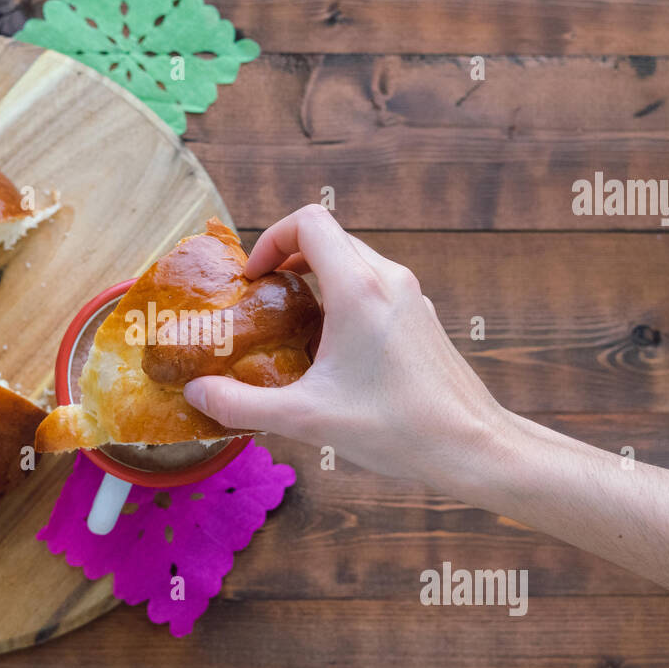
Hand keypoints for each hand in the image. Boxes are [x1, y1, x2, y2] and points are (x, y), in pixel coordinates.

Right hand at [183, 205, 512, 488]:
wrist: (472, 446)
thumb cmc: (396, 428)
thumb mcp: (306, 419)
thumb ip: (242, 404)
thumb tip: (196, 394)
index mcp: (358, 288)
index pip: (308, 221)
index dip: (271, 239)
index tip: (254, 279)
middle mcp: (388, 280)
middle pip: (329, 238)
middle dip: (289, 259)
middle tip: (264, 300)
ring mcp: (411, 297)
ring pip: (354, 261)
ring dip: (317, 279)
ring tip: (294, 325)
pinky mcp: (422, 319)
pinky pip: (375, 288)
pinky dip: (345, 300)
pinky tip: (334, 351)